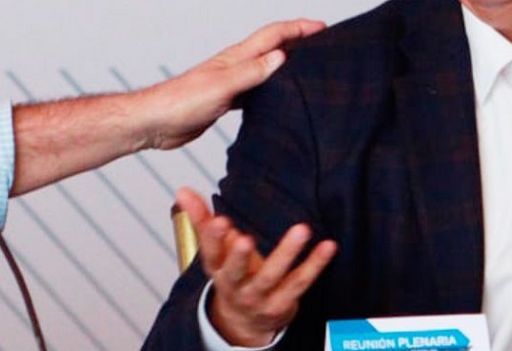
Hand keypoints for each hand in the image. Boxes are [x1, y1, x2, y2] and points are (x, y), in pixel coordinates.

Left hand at [137, 18, 324, 149]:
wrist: (155, 122)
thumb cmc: (182, 102)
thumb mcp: (223, 86)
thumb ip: (252, 71)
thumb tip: (282, 56)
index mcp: (237, 58)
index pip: (274, 35)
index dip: (298, 28)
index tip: (322, 27)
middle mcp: (236, 66)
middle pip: (273, 46)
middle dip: (298, 40)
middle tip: (322, 42)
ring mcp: (231, 82)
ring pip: (266, 67)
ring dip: (287, 63)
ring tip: (308, 66)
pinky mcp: (226, 100)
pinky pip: (257, 88)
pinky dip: (273, 86)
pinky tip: (279, 97)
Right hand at [175, 187, 336, 346]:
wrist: (244, 320)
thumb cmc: (232, 275)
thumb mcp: (215, 250)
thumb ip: (201, 219)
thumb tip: (183, 190)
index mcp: (217, 269)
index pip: (210, 253)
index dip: (212, 238)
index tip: (218, 221)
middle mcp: (235, 286)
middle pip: (235, 272)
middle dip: (238, 256)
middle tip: (244, 238)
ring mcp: (259, 297)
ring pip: (272, 277)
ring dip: (287, 253)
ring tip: (302, 229)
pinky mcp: (282, 303)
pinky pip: (300, 282)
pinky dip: (315, 264)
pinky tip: (328, 246)